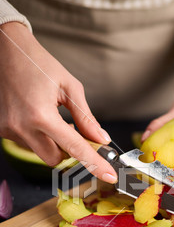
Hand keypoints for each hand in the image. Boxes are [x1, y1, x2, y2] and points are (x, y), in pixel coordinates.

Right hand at [0, 22, 116, 182]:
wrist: (7, 50)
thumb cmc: (39, 64)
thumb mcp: (69, 87)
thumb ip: (86, 117)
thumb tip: (101, 139)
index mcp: (41, 115)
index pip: (75, 148)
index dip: (95, 163)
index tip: (109, 176)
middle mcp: (22, 127)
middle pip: (56, 158)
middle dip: (68, 149)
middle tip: (73, 129)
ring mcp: (9, 130)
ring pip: (42, 153)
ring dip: (53, 142)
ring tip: (50, 115)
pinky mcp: (2, 129)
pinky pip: (28, 144)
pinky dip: (38, 136)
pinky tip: (37, 115)